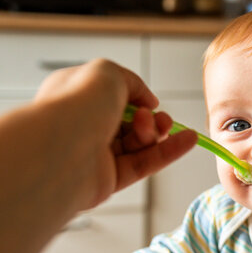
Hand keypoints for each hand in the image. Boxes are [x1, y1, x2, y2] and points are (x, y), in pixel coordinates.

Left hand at [34, 58, 196, 208]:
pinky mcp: (108, 180)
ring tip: (166, 127)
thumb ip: (132, 82)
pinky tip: (188, 141)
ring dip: (158, 133)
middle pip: (129, 123)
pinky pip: (144, 164)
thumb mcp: (108, 73)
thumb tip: (147, 100)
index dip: (135, 98)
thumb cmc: (75, 106)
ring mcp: (96, 154)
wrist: (62, 149)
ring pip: (138, 144)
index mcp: (75, 97)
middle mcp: (84, 126)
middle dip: (149, 118)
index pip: (112, 97)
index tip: (148, 100)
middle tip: (153, 118)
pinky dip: (168, 153)